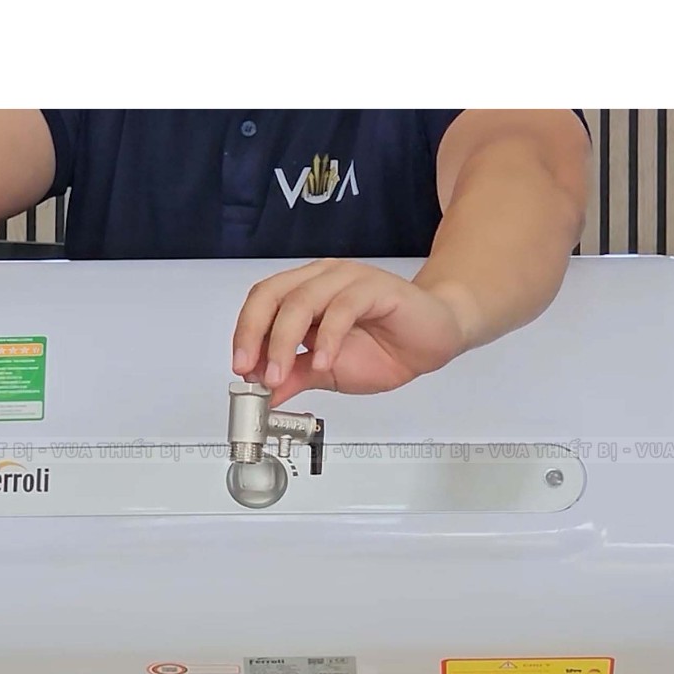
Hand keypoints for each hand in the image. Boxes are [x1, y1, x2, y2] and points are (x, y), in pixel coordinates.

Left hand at [231, 259, 467, 404]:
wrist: (433, 341)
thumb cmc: (384, 347)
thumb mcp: (327, 372)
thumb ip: (295, 377)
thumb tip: (262, 393)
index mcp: (305, 292)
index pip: (261, 302)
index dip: (245, 333)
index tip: (241, 368)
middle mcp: (322, 279)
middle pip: (273, 295)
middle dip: (255, 334)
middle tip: (252, 371)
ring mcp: (348, 280)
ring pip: (302, 300)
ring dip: (284, 342)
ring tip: (280, 375)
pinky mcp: (376, 288)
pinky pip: (343, 308)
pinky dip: (328, 338)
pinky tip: (325, 362)